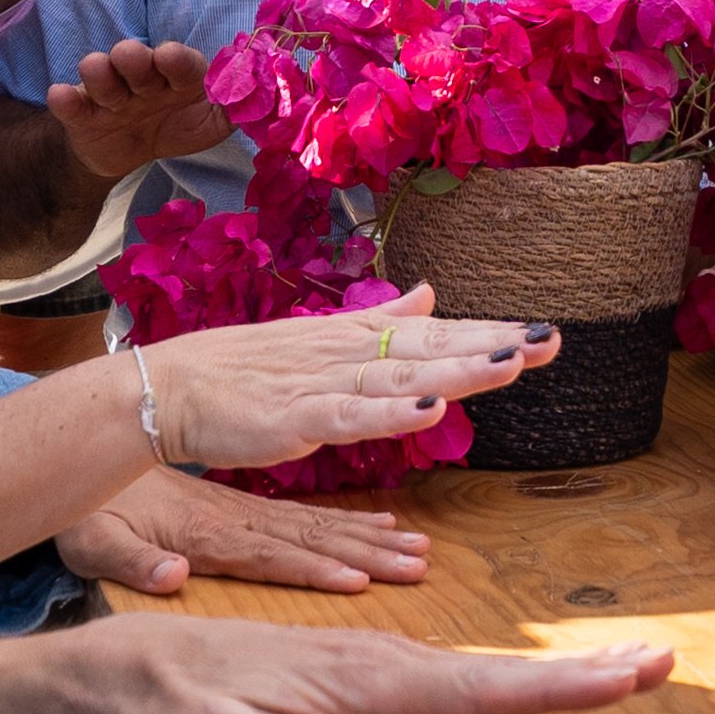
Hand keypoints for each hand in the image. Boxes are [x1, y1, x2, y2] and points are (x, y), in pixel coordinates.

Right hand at [49, 38, 231, 187]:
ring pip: (100, 75)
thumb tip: (263, 103)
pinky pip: (71, 104)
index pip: (179, 62)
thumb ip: (234, 111)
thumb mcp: (210, 124)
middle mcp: (141, 78)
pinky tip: (62, 97)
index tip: (171, 56)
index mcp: (176, 76)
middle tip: (132, 58)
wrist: (129, 150)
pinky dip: (65, 100)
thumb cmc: (174, 125)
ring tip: (98, 73)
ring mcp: (109, 94)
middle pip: (134, 59)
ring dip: (100, 73)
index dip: (176, 59)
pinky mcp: (83, 114)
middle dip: (134, 57)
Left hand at [60, 467, 436, 597]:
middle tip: (418, 564)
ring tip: (417, 547)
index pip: (269, 555)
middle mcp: (236, 521)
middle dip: (366, 553)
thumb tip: (170, 577)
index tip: (360, 580)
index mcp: (207, 534)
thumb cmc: (86, 512)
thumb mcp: (94, 543)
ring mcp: (243, 513)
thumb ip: (133, 562)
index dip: (313, 569)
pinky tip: (383, 524)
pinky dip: (348, 520)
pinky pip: (305, 515)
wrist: (86, 449)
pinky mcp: (242, 508)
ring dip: (369, 537)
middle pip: (311, 539)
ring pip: (318, 525)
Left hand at [80, 608, 674, 713]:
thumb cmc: (174, 711)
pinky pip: (457, 678)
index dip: (549, 687)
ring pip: (482, 672)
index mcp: (361, 683)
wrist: (142, 667)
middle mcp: (382, 665)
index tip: (622, 676)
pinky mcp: (370, 676)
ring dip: (558, 672)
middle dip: (581, 672)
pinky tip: (534, 685)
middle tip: (662, 663)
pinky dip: (511, 677)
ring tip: (630, 669)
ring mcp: (379, 667)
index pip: (470, 691)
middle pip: (497, 674)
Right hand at [123, 284, 549, 470]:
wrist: (164, 389)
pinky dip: (388, 414)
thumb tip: (429, 294)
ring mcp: (320, 385)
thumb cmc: (240, 371)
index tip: (543, 334)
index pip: (433, 334)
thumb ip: (379, 321)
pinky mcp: (293, 419)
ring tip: (509, 365)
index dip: (487, 333)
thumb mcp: (319, 340)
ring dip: (456, 371)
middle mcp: (345, 355)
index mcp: (354, 340)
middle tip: (550, 341)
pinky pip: (349, 417)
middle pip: (430, 350)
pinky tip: (428, 411)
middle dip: (490, 346)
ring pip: (401, 378)